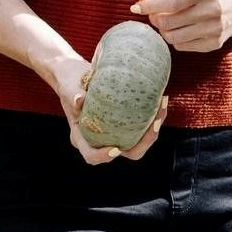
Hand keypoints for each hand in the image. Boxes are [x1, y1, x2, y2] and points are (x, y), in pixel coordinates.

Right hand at [42, 53, 168, 164]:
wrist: (76, 75)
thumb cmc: (70, 82)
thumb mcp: (69, 88)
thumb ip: (73, 95)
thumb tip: (80, 100)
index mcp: (81, 137)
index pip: (91, 155)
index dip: (103, 157)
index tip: (115, 149)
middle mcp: (99, 139)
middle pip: (125, 152)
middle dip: (144, 142)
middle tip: (155, 122)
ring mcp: (113, 132)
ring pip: (137, 140)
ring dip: (153, 128)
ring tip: (162, 105)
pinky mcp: (125, 122)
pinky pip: (141, 126)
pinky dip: (152, 116)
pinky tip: (160, 100)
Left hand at [135, 0, 231, 52]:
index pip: (171, 3)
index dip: (150, 7)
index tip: (135, 8)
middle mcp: (213, 10)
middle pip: (168, 22)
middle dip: (155, 19)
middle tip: (154, 15)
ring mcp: (215, 29)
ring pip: (172, 38)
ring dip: (163, 31)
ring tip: (167, 23)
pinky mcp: (214, 44)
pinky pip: (181, 46)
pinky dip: (175, 39)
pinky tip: (181, 30)